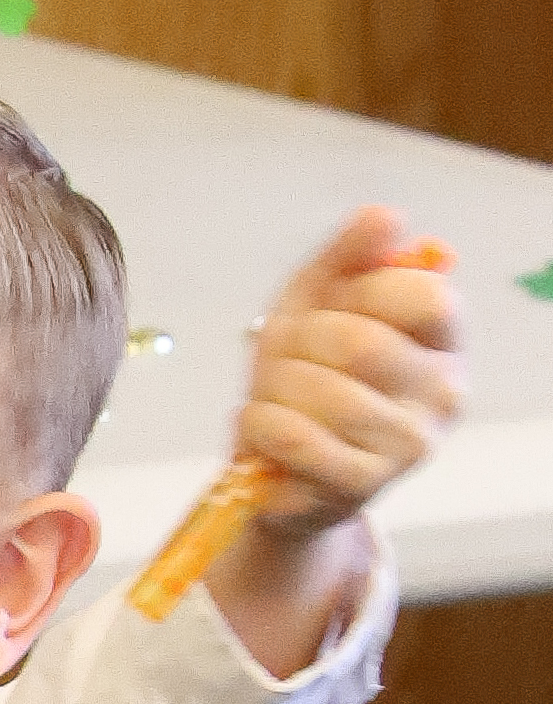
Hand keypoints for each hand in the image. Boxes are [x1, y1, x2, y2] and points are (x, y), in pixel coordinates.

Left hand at [235, 208, 463, 528]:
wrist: (277, 467)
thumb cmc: (306, 376)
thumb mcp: (319, 301)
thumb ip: (350, 255)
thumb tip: (384, 216)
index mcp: (445, 340)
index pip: (423, 295)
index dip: (359, 293)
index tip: (330, 309)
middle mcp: (443, 394)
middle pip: (361, 343)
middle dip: (298, 344)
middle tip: (283, 358)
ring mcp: (407, 445)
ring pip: (325, 394)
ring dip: (272, 388)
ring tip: (268, 397)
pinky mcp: (362, 487)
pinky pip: (298, 440)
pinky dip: (260, 425)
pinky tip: (259, 425)